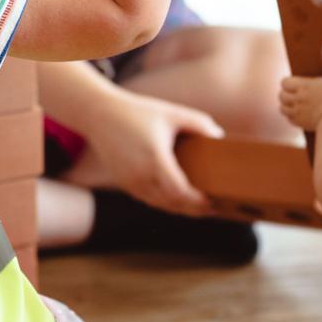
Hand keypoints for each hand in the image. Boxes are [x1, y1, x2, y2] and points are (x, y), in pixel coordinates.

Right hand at [85, 91, 221, 215]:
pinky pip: (150, 199)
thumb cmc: (139, 112)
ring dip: (181, 208)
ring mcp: (131, 182)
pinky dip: (166, 202)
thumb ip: (199, 124)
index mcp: (155, 160)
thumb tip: (220, 138)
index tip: (215, 201)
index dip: (199, 202)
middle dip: (195, 210)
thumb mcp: (173, 113)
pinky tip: (180, 199)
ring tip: (202, 206)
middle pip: (173, 204)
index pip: (181, 193)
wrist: (101, 115)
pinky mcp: (125, 183)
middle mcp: (141, 176)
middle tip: (216, 208)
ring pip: (161, 205)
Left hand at [279, 57, 321, 131]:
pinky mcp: (302, 124)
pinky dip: (292, 117)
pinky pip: (290, 120)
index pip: (284, 82)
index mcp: (304, 86)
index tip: (296, 83)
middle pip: (281, 95)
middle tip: (294, 94)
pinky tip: (300, 115)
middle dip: (285, 94)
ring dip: (286, 106)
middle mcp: (297, 99)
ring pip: (282, 109)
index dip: (288, 82)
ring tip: (295, 104)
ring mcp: (298, 113)